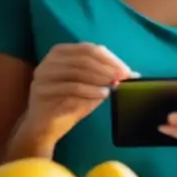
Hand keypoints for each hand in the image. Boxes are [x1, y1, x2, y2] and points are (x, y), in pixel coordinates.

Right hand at [22, 42, 136, 144]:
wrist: (44, 128)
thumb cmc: (68, 104)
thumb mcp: (90, 88)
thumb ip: (106, 78)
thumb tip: (133, 74)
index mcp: (60, 53)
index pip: (88, 49)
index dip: (109, 59)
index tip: (126, 70)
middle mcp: (49, 61)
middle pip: (83, 59)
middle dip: (107, 68)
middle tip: (123, 78)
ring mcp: (43, 76)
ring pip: (77, 71)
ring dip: (100, 78)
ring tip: (114, 87)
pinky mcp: (42, 92)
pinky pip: (71, 88)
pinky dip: (90, 90)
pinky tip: (103, 94)